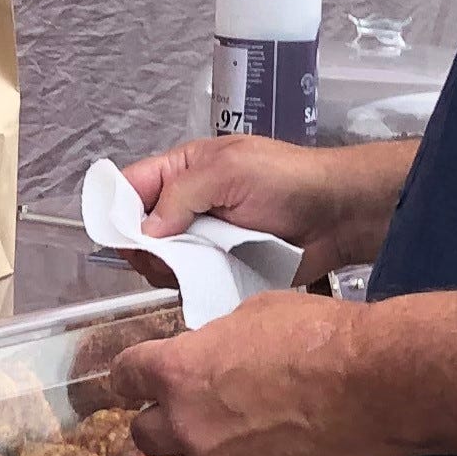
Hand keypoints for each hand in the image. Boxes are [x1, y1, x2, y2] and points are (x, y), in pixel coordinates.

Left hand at [110, 292, 392, 455]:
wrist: (373, 384)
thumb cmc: (318, 335)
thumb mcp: (252, 315)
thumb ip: (215, 344)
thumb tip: (210, 356)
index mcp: (176, 371)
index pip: (124, 377)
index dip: (133, 378)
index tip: (140, 381)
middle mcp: (185, 424)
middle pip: (144, 435)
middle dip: (166, 422)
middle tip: (197, 413)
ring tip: (244, 441)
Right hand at [120, 135, 396, 277]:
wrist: (339, 215)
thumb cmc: (287, 180)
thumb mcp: (229, 171)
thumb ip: (181, 194)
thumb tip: (144, 230)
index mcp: (184, 171)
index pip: (132, 186)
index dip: (117, 209)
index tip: (119, 236)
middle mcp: (187, 205)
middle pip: (140, 231)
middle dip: (144, 246)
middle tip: (163, 256)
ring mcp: (204, 239)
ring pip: (161, 260)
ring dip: (168, 267)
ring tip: (192, 266)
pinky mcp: (221, 267)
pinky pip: (189, 280)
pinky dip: (190, 284)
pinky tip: (203, 282)